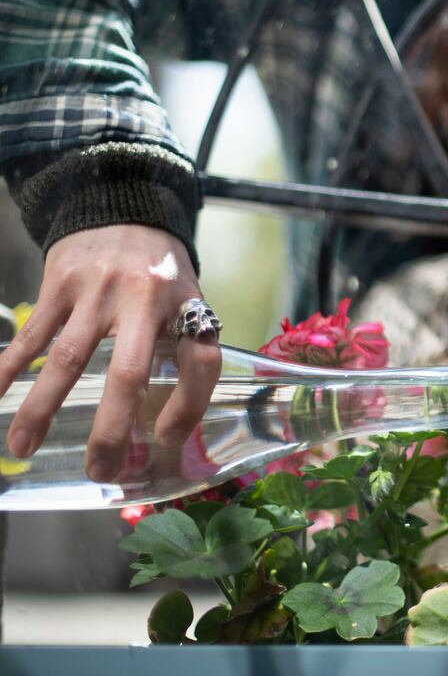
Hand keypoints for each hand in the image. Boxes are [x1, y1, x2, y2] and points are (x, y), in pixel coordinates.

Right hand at [0, 226, 220, 481]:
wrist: (123, 205)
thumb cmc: (158, 270)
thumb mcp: (187, 298)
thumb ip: (182, 345)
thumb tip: (167, 424)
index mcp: (187, 305)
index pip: (200, 362)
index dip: (189, 407)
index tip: (164, 439)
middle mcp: (146, 298)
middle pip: (129, 373)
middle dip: (111, 429)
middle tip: (98, 471)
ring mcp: (100, 289)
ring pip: (69, 359)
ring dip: (42, 408)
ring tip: (22, 448)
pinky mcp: (60, 280)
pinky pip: (33, 334)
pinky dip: (8, 368)